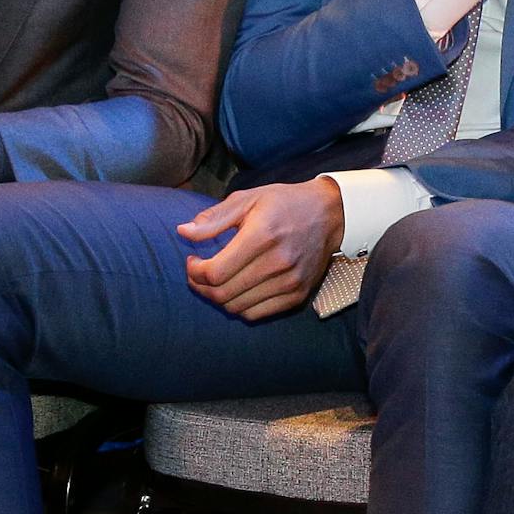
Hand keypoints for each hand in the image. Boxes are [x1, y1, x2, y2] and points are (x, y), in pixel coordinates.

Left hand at [179, 179, 345, 320]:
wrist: (329, 214)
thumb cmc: (284, 203)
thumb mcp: (248, 199)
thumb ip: (214, 219)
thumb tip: (183, 232)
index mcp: (262, 236)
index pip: (215, 273)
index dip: (195, 272)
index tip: (193, 261)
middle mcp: (278, 263)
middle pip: (223, 294)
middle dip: (201, 287)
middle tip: (199, 274)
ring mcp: (290, 282)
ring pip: (237, 307)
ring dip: (218, 298)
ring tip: (217, 281)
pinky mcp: (298, 294)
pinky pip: (257, 314)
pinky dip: (240, 307)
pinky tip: (238, 290)